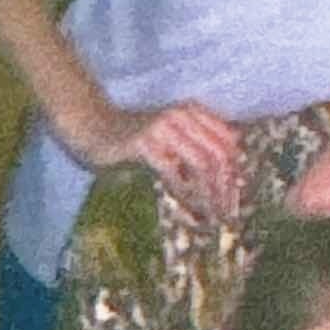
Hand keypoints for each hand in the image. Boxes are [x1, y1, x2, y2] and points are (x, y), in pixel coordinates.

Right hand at [84, 99, 242, 219]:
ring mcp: (163, 127)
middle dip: (227, 187)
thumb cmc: (136, 139)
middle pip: (219, 153)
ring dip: (210, 194)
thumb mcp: (173, 137)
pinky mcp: (144, 143)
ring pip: (202, 163)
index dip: (236, 171)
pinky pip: (174, 172)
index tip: (237, 198)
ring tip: (213, 217)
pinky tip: (190, 212)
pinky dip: (185, 194)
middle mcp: (182, 115)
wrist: (93, 128)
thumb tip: (231, 174)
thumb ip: (199, 147)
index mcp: (193, 111)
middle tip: (228, 213)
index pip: (228, 142)